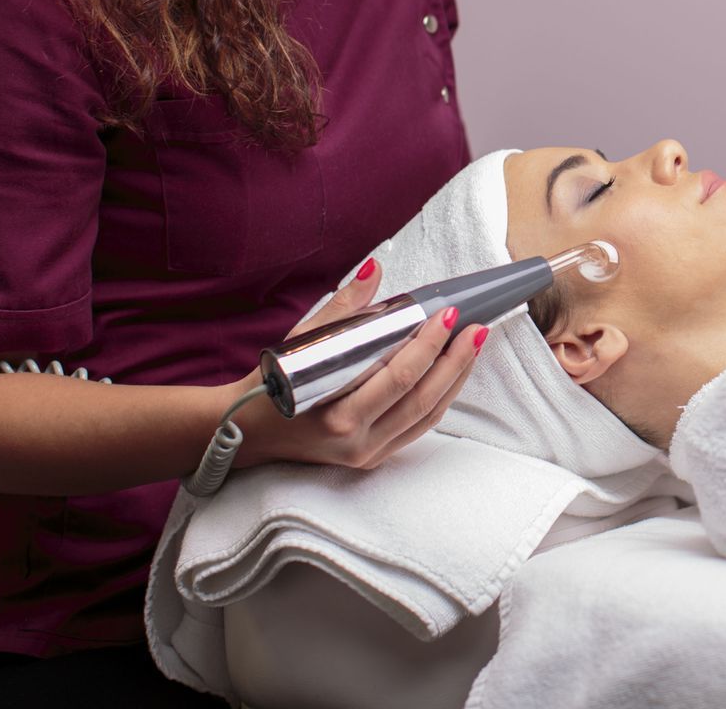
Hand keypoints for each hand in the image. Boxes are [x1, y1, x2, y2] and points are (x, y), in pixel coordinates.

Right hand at [223, 257, 485, 469]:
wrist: (249, 432)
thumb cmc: (274, 382)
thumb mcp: (301, 341)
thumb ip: (342, 307)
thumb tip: (374, 269)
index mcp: (336, 416)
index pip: (399, 377)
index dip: (429, 345)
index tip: (448, 315)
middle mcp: (356, 441)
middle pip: (423, 399)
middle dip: (455, 361)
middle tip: (475, 327)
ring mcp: (367, 453)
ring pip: (428, 416)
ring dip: (456, 379)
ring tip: (473, 345)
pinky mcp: (374, 457)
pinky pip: (419, 427)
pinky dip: (441, 398)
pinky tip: (453, 371)